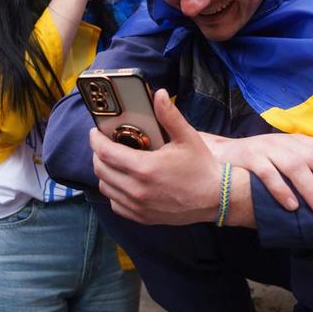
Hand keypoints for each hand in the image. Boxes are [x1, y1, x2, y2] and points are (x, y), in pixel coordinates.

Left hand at [91, 89, 220, 225]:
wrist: (216, 198)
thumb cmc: (201, 167)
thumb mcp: (186, 137)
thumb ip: (169, 115)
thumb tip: (158, 94)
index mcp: (145, 168)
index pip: (105, 152)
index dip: (96, 140)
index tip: (95, 132)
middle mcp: (137, 189)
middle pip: (101, 169)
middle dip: (98, 154)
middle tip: (105, 144)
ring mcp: (138, 206)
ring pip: (106, 188)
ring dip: (105, 172)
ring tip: (114, 161)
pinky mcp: (142, 217)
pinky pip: (116, 204)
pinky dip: (114, 191)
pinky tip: (124, 181)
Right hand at [201, 132, 312, 216]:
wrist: (222, 155)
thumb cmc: (262, 162)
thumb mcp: (287, 157)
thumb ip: (308, 167)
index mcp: (300, 142)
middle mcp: (287, 142)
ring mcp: (268, 148)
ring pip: (294, 166)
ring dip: (311, 189)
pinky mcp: (250, 158)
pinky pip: (268, 174)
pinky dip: (281, 190)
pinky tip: (292, 206)